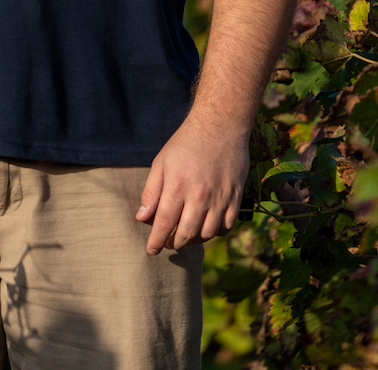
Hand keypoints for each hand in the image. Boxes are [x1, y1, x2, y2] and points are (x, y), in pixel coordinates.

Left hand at [136, 114, 248, 253]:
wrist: (219, 126)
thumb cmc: (185, 143)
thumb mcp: (161, 162)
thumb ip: (151, 191)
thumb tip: (142, 217)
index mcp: (177, 186)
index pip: (164, 224)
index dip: (156, 241)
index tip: (151, 250)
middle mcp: (199, 196)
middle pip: (185, 234)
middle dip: (174, 243)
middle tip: (168, 243)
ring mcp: (219, 198)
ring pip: (206, 234)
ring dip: (194, 240)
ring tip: (186, 235)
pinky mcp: (235, 198)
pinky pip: (225, 227)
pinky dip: (215, 232)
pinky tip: (206, 226)